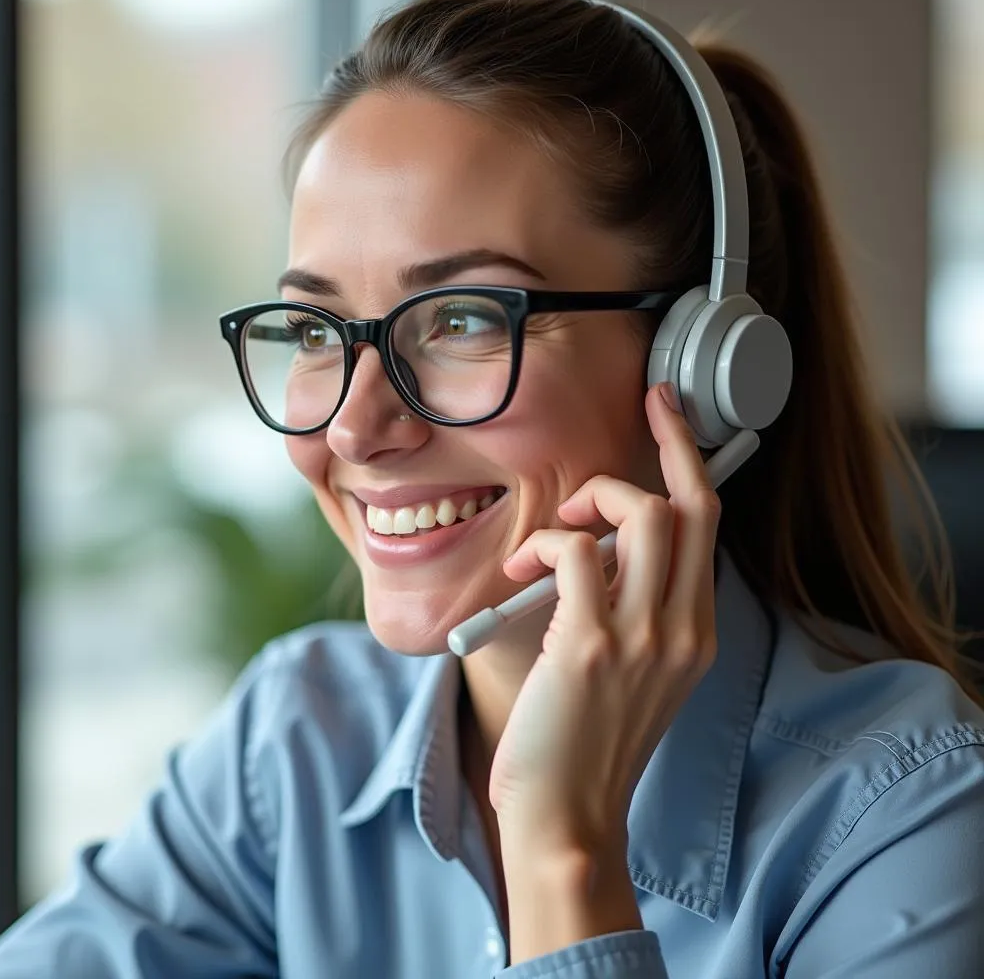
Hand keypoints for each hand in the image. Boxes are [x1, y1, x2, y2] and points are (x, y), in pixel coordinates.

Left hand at [489, 382, 720, 863]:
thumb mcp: (637, 675)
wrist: (568, 818)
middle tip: (641, 410)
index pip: (708, 527)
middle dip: (666, 443)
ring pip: (642, 515)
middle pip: (689, 506)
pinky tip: (522, 569)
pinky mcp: (592, 645)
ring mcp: (644, 637)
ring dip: (590, 503)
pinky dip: (545, 544)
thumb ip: (636, 611)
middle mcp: (683, 628)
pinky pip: (574, 552)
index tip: (671, 414)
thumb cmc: (587, 744)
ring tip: (553, 539)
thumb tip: (595, 548)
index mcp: (695, 632)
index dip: (691, 461)